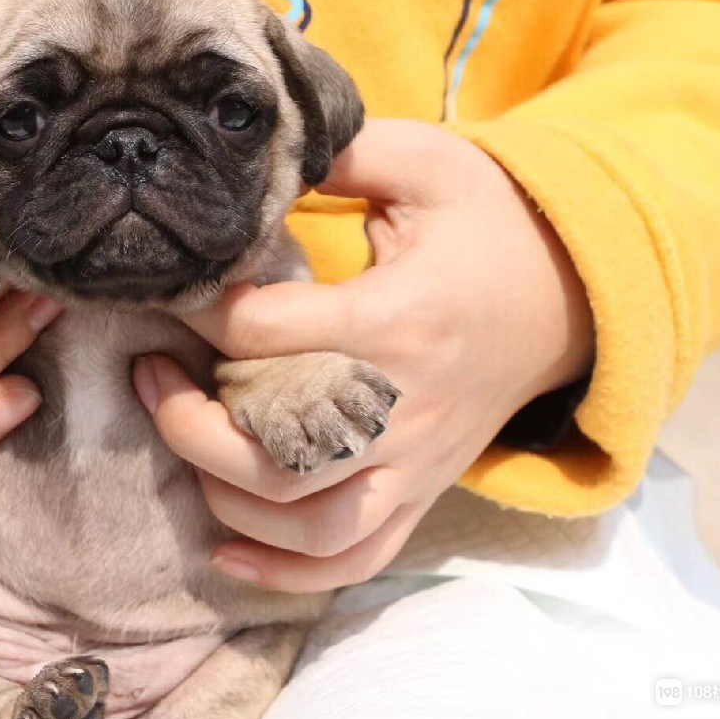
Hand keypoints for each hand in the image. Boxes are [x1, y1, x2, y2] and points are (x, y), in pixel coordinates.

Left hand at [132, 118, 593, 592]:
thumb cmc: (488, 226)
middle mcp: (406, 408)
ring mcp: (415, 464)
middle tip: (151, 370)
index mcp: (398, 319)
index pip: (268, 335)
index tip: (176, 289)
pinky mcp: (420, 493)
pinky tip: (225, 549)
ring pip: (307, 523)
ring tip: (184, 436)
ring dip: (224, 496)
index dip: (203, 312)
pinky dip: (284, 571)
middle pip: (276, 454)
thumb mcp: (430, 164)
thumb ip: (345, 154)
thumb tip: (264, 148)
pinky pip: (353, 560)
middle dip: (188, 422)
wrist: (568, 298)